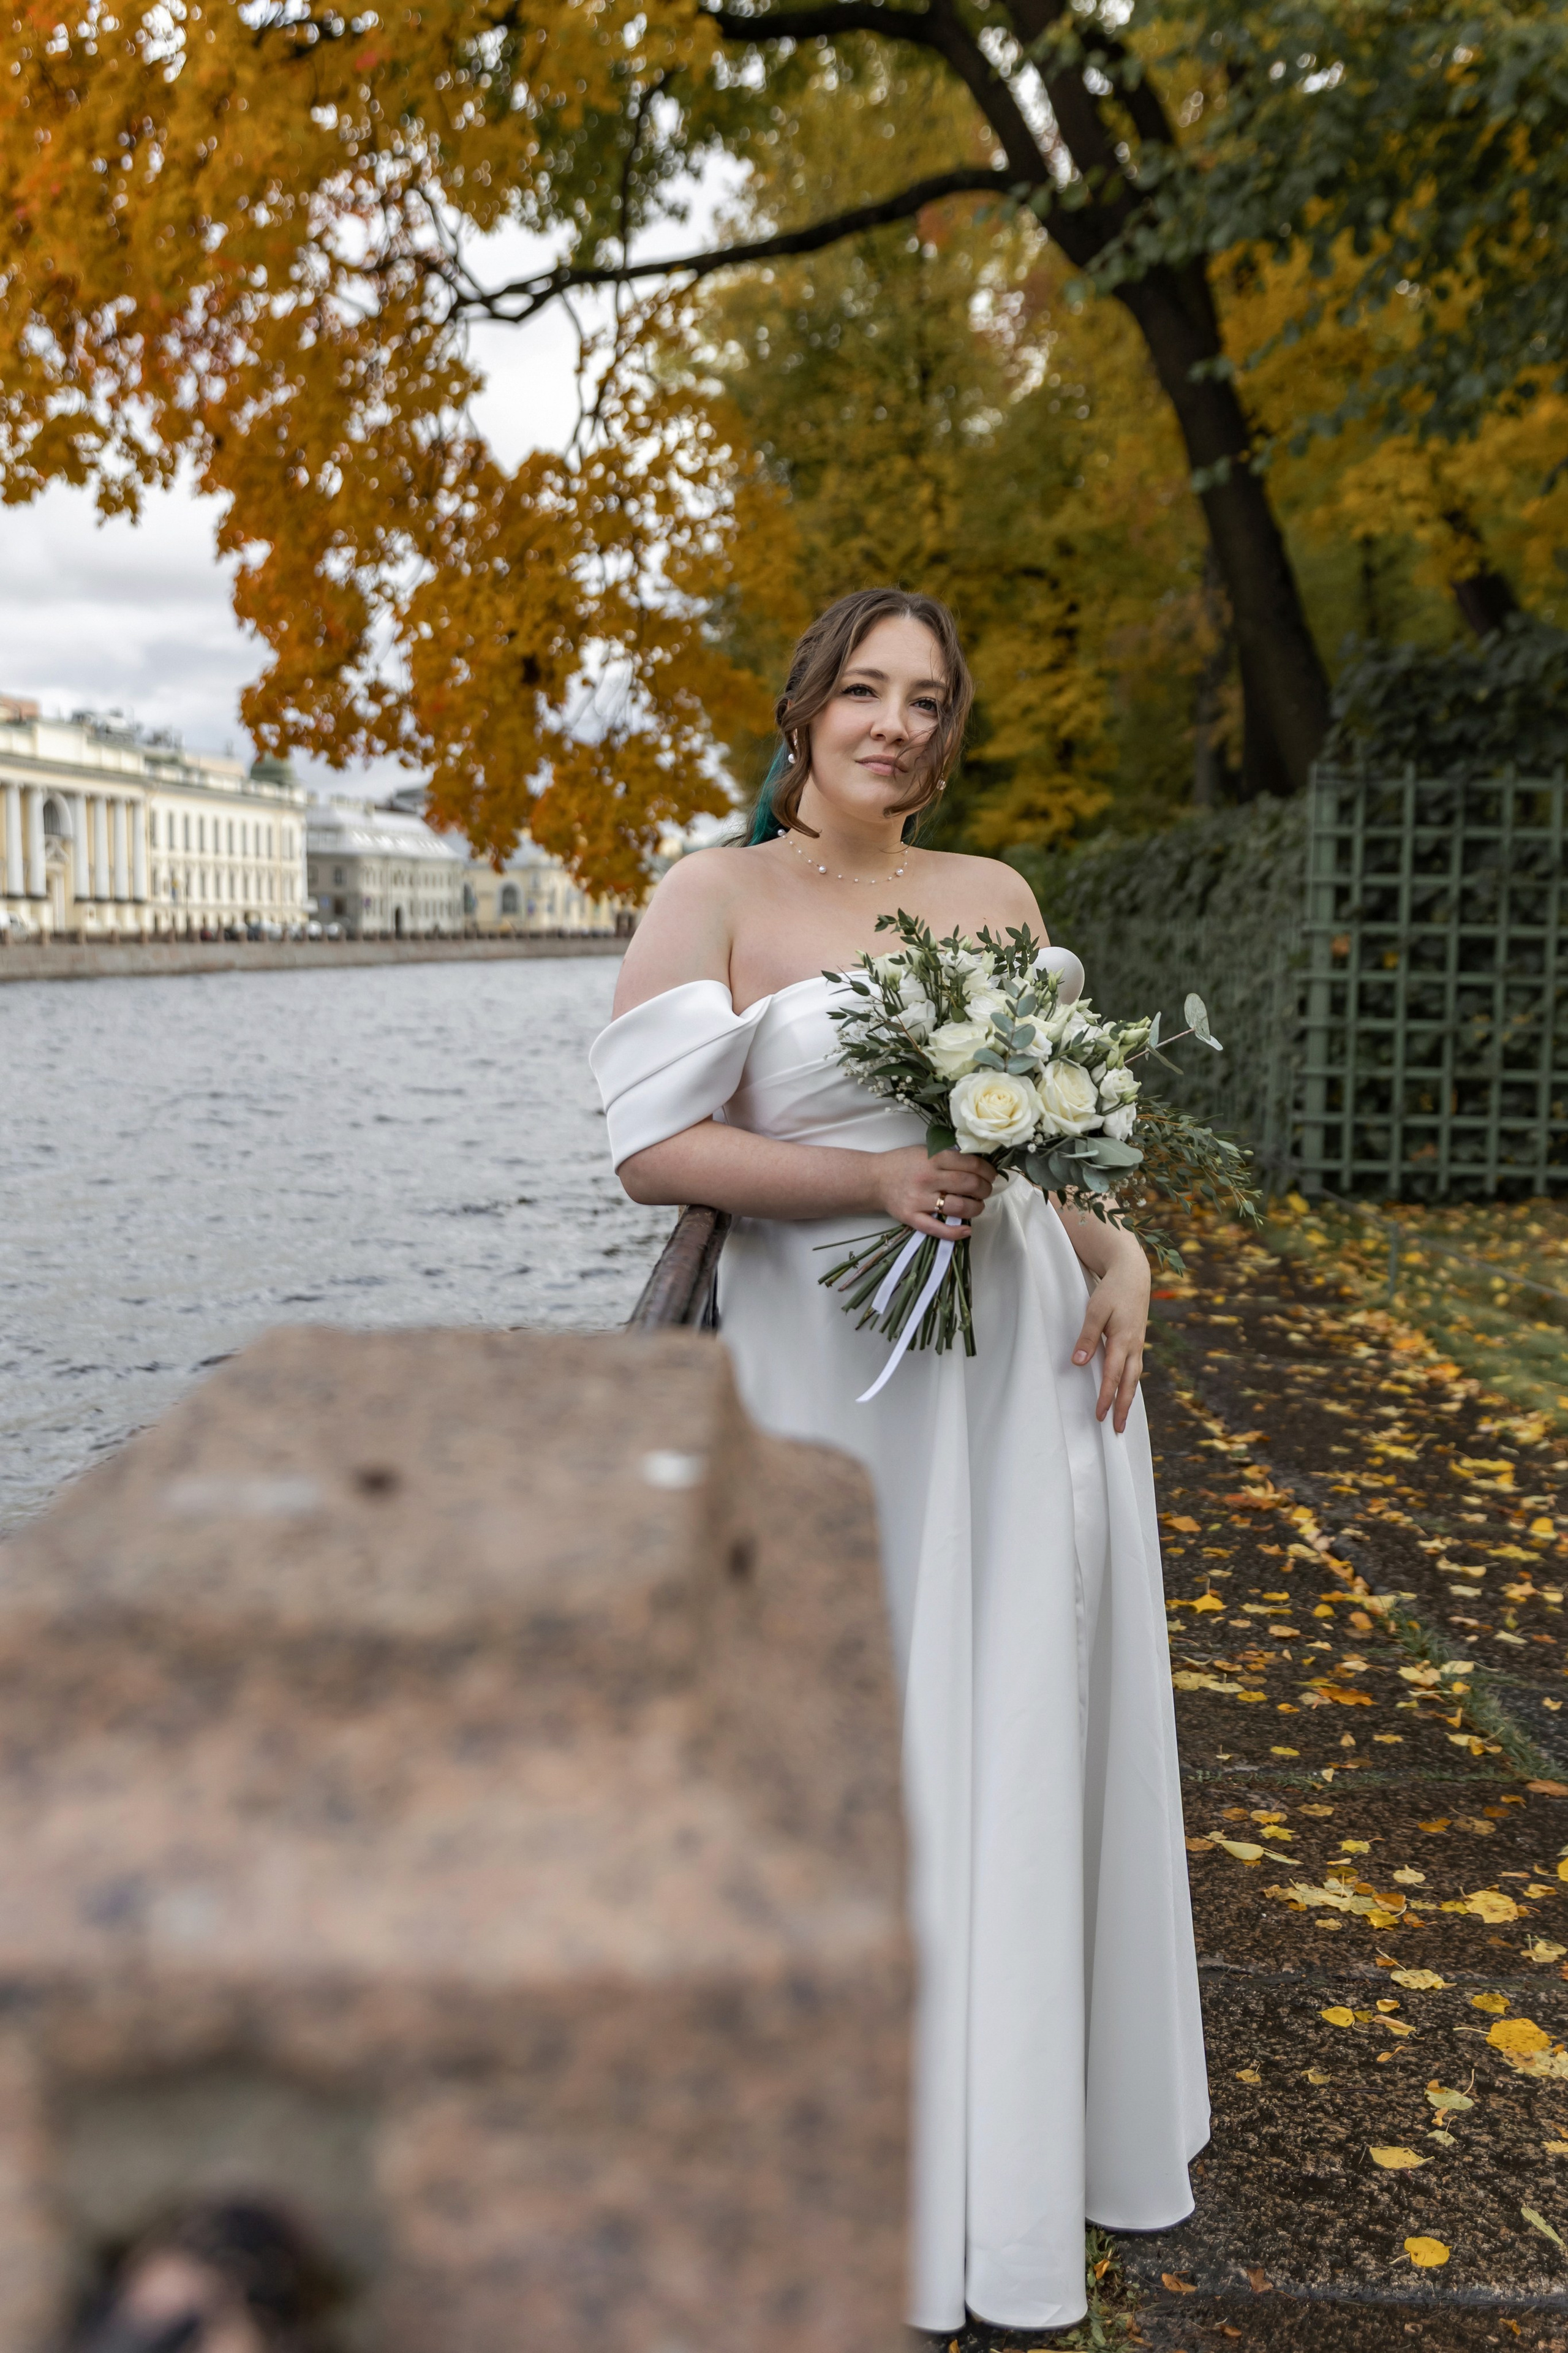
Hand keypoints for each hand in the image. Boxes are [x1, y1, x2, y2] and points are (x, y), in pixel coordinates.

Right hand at [875, 1146, 996, 1239]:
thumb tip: (978, 1166)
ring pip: (959, 1207)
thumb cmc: (903, 1163)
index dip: (988, 1172)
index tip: (991, 1176)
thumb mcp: (926, 1151)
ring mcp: (920, 1199)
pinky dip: (956, 1232)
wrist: (874, 1179)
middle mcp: (928, 1178)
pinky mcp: (912, 1217)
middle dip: (985, 1189)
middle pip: (969, 1185)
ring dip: (976, 1208)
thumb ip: (948, 1157)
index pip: (971, 1165)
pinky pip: (938, 1229)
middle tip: (986, 1190)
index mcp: (934, 1158)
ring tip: (977, 1206)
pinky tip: (967, 1230)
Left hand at [1070, 1249, 1150, 1432]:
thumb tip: (1078, 1363)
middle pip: (1129, 1383)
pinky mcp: (1136, 1341)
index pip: (1112, 1376)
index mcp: (1123, 1340)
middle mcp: (1133, 1346)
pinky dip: (1130, 1384)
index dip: (1106, 1397)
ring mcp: (1137, 1344)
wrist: (1133, 1274)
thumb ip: (1087, 1337)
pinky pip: (1134, 1369)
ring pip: (1134, 1377)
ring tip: (1122, 1417)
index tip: (1099, 1415)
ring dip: (1128, 1398)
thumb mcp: (1096, 1311)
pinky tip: (1125, 1392)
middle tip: (1118, 1429)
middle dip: (1123, 1407)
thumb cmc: (1112, 1291)